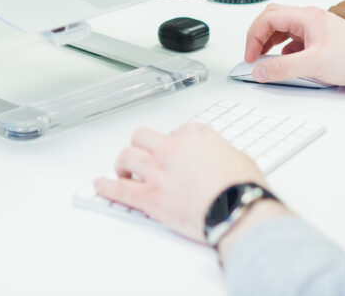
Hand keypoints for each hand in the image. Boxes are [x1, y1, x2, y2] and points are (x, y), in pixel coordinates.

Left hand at [93, 124, 276, 242]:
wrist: (241, 212)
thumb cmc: (244, 188)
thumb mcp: (238, 157)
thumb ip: (219, 152)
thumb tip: (216, 158)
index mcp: (194, 134)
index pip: (173, 131)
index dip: (172, 145)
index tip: (173, 155)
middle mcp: (172, 148)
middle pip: (142, 137)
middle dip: (140, 146)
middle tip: (140, 157)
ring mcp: (159, 172)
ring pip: (127, 157)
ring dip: (122, 164)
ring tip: (123, 171)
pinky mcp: (151, 198)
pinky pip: (120, 190)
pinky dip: (107, 187)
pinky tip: (101, 185)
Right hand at [245, 3, 344, 92]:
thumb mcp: (313, 65)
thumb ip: (282, 68)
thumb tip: (260, 70)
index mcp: (306, 17)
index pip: (268, 19)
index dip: (253, 37)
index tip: (250, 56)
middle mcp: (310, 19)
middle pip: (273, 19)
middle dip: (259, 37)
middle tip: (253, 55)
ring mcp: (317, 29)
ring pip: (284, 30)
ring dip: (271, 43)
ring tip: (267, 60)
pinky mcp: (322, 40)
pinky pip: (296, 41)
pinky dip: (286, 51)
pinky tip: (289, 64)